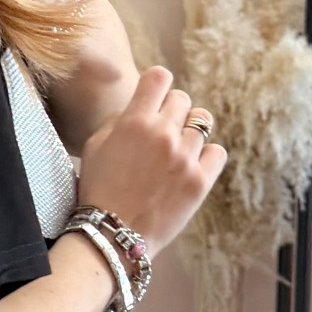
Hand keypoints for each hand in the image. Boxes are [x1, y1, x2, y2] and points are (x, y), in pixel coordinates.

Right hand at [78, 68, 226, 256]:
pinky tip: (191, 166)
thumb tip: (141, 106)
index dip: (158, 84)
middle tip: (161, 133)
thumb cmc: (99, 190)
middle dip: (171, 111)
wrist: (112, 235)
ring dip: (188, 133)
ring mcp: (185, 157)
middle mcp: (163, 134)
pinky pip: (217, 151)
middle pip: (182, 99)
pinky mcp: (200, 180)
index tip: (155, 96)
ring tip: (175, 152)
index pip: (159, 77)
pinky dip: (206, 155)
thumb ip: (119, 120)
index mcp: (134, 121)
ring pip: (201, 123)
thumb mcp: (94, 146)